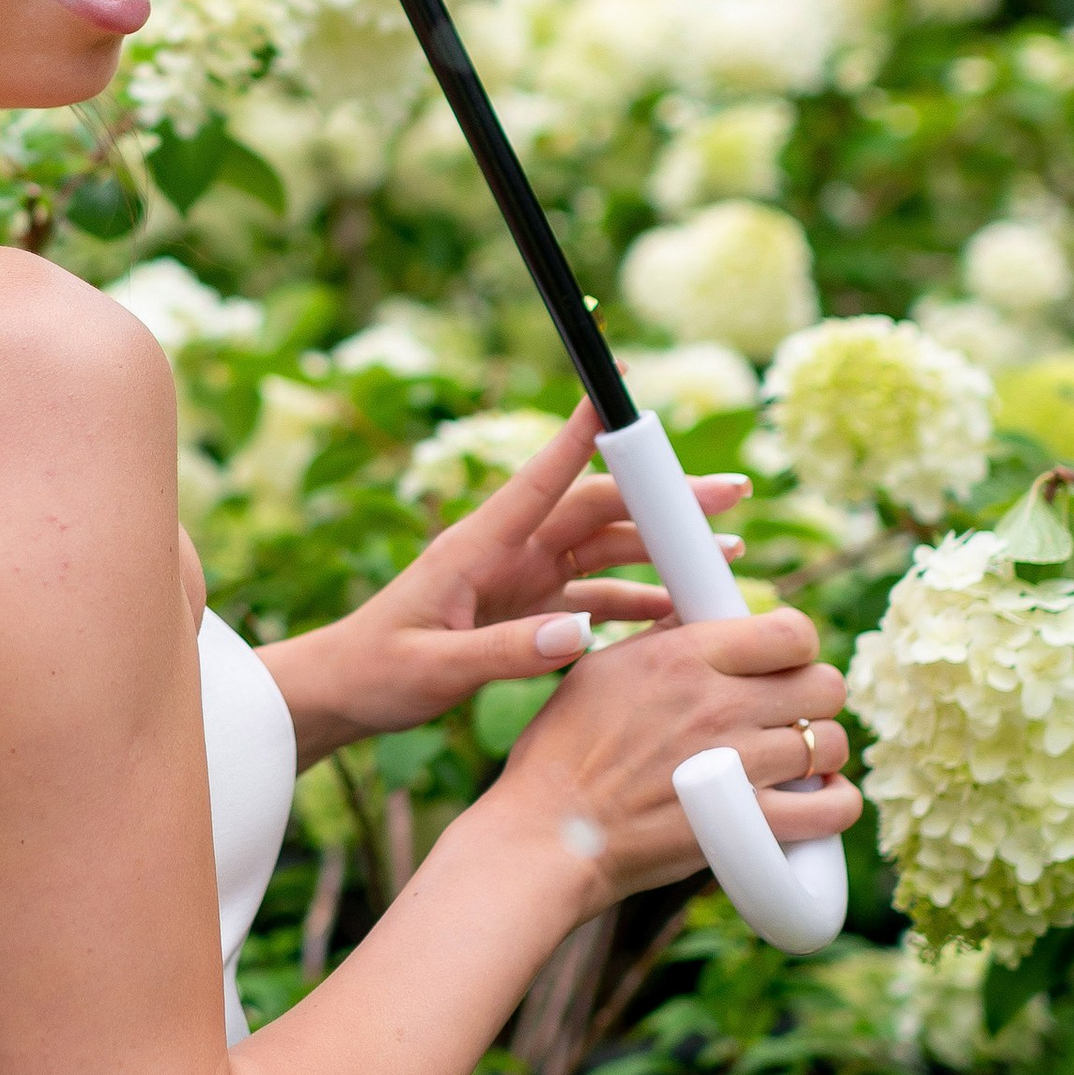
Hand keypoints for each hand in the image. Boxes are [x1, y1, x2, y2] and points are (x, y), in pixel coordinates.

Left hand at [267, 403, 747, 760]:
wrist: (341, 694)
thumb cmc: (374, 673)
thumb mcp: (435, 669)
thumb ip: (505, 653)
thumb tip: (581, 633)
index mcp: (479, 545)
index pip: (544, 476)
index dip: (584, 428)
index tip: (618, 380)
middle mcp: (508, 551)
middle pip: (598, 510)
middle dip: (665, 498)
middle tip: (732, 492)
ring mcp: (521, 579)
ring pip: (606, 552)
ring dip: (663, 549)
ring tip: (728, 550)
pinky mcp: (528, 611)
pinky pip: (595, 599)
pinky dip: (639, 601)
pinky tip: (681, 611)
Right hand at [478, 603, 857, 916]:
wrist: (547, 834)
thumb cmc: (561, 753)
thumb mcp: (599, 671)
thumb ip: (659, 640)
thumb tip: (696, 615)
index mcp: (684, 656)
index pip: (790, 631)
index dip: (797, 644)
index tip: (783, 661)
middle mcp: (720, 703)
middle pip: (825, 683)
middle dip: (815, 695)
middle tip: (790, 712)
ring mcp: (739, 765)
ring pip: (833, 742)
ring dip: (823, 750)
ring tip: (798, 759)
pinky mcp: (748, 824)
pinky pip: (832, 809)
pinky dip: (837, 803)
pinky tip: (819, 798)